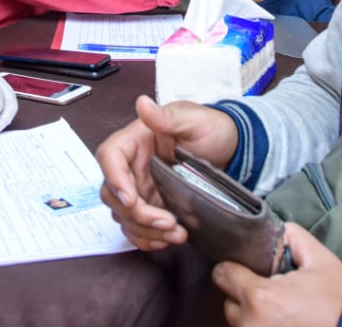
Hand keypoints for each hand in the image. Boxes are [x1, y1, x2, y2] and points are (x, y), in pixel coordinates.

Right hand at [95, 95, 238, 252]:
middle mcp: (132, 166)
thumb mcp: (193, 119)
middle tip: (167, 222)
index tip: (131, 198)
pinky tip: (168, 239)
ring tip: (177, 233)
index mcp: (135, 140)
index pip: (109, 156)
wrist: (231, 151)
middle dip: (137, 214)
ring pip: (124, 215)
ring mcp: (141, 188)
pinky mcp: (152, 207)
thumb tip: (143, 104)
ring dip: (145, 230)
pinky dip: (148, 238)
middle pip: (113, 194)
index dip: (114, 179)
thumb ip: (167, 117)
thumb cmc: (211, 130)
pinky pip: (137, 227)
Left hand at [214, 223, 341, 325]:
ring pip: (241, 323)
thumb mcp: (320, 259)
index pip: (222, 274)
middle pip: (230, 302)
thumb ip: (290, 237)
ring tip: (285, 313)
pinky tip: (287, 324)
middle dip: (247, 295)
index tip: (251, 270)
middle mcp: (251, 324)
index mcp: (260, 297)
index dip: (236, 268)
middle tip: (276, 294)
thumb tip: (272, 232)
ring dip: (255, 317)